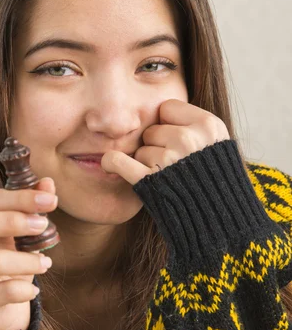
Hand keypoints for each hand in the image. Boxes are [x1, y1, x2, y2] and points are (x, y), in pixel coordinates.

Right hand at [0, 177, 57, 329]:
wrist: (0, 307)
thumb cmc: (8, 259)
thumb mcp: (20, 231)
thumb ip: (32, 205)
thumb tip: (48, 183)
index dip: (20, 197)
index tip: (50, 200)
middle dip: (11, 221)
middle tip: (43, 225)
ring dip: (27, 260)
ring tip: (46, 262)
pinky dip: (23, 289)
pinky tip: (33, 289)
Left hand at [101, 99, 230, 184]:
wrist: (217, 222)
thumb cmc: (213, 181)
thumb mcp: (215, 144)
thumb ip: (191, 123)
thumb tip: (158, 107)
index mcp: (207, 125)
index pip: (166, 108)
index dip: (167, 123)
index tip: (174, 139)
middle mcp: (189, 139)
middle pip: (151, 129)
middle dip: (155, 145)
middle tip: (170, 164)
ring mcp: (170, 160)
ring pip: (138, 148)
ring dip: (144, 162)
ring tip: (164, 177)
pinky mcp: (150, 181)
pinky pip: (118, 161)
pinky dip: (112, 163)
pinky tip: (110, 164)